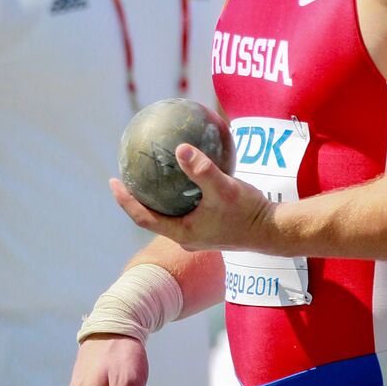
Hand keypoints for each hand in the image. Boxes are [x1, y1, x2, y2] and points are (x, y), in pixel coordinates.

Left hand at [110, 143, 273, 251]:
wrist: (273, 230)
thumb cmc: (248, 212)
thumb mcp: (223, 188)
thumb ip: (201, 170)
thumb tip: (180, 149)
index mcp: (183, 232)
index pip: (143, 217)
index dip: (125, 201)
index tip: (113, 181)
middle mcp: (187, 236)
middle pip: (153, 217)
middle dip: (138, 198)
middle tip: (127, 176)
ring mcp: (199, 234)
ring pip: (170, 214)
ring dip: (158, 197)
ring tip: (152, 175)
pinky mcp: (211, 227)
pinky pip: (187, 209)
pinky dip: (180, 194)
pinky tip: (187, 175)